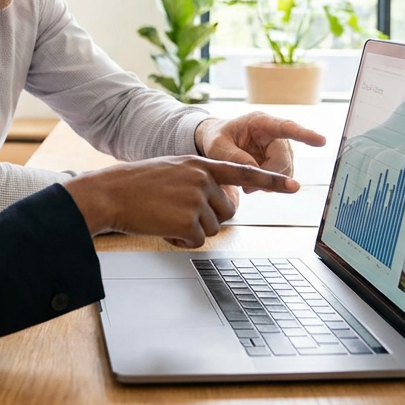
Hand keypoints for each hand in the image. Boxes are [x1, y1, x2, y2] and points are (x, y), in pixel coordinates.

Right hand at [62, 155, 298, 247]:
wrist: (109, 193)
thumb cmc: (135, 184)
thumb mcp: (171, 169)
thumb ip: (196, 178)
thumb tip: (216, 201)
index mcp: (200, 163)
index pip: (243, 172)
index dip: (271, 180)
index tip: (295, 186)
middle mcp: (202, 179)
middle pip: (226, 212)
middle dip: (206, 218)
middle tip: (177, 212)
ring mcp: (195, 200)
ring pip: (211, 228)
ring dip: (190, 230)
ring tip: (164, 216)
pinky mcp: (186, 221)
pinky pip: (195, 241)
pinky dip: (179, 240)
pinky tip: (161, 228)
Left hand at [194, 113, 325, 191]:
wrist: (217, 142)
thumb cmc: (217, 138)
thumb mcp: (217, 146)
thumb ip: (234, 157)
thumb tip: (255, 171)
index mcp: (260, 122)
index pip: (286, 127)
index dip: (304, 134)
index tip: (321, 141)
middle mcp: (274, 135)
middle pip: (284, 159)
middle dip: (269, 176)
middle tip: (247, 187)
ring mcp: (279, 149)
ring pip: (286, 171)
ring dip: (270, 182)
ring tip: (247, 185)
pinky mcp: (278, 162)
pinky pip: (282, 178)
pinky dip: (270, 185)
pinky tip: (253, 184)